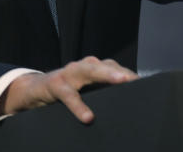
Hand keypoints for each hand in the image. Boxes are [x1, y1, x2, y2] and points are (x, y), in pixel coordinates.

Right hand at [0, 56, 137, 121]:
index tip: (147, 83)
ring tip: (121, 80)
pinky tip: (88, 117)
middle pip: (106, 65)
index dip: (130, 74)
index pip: (116, 68)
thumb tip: (127, 105)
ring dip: (106, 74)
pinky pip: (69, 95)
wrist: (35, 89)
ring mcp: (70, 72)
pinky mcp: (56, 84)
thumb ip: (102, 92)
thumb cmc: (67, 90)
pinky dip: (79, 106)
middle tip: (136, 77)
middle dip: (122, 69)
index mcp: (94, 67)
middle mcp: (84, 66)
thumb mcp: (85, 90)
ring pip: (89, 70)